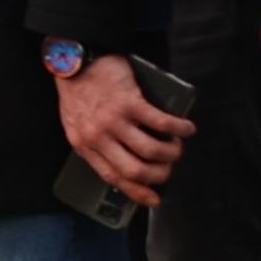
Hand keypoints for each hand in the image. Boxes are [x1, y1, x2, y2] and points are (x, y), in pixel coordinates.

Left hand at [56, 52, 188, 210]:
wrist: (75, 61)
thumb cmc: (78, 93)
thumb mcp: (78, 125)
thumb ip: (97, 144)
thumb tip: (125, 162)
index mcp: (85, 146)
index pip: (112, 177)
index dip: (137, 192)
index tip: (154, 199)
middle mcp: (98, 137)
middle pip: (136, 170)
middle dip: (160, 174)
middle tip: (169, 166)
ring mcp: (114, 120)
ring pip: (151, 150)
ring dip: (172, 152)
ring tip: (177, 145)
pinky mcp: (129, 102)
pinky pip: (161, 123)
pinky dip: (179, 128)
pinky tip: (186, 128)